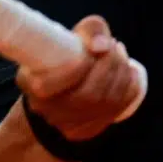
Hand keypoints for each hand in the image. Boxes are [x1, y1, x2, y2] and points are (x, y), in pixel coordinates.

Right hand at [15, 15, 137, 142]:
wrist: (56, 83)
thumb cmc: (64, 52)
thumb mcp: (70, 35)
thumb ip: (89, 31)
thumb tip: (103, 45)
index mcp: (34, 84)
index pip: (58, 83)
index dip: (80, 66)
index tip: (98, 45)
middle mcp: (49, 111)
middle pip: (89, 95)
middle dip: (110, 65)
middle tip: (114, 45)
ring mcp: (67, 125)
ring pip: (106, 104)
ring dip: (121, 74)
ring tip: (120, 54)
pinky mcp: (85, 130)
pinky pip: (115, 111)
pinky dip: (129, 89)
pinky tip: (128, 72)